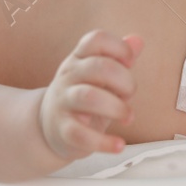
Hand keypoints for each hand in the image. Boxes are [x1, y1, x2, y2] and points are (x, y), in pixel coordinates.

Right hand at [40, 30, 142, 159]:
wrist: (48, 126)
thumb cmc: (84, 97)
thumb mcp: (100, 76)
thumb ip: (119, 59)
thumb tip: (138, 40)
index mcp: (79, 59)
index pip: (96, 40)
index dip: (119, 48)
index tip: (129, 62)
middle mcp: (69, 77)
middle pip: (97, 67)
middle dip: (124, 80)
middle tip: (130, 95)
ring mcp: (64, 103)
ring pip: (88, 97)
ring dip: (116, 107)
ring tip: (128, 118)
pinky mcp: (63, 130)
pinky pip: (81, 135)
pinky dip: (104, 142)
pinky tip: (118, 145)